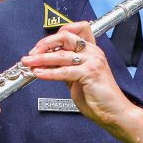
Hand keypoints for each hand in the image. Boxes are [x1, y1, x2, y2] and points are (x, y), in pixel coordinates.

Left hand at [20, 22, 142, 142]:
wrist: (114, 113)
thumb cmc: (98, 98)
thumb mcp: (77, 79)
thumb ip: (66, 68)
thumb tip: (46, 63)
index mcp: (91, 50)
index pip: (75, 29)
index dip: (56, 34)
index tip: (41, 46)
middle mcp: (93, 52)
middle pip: (65, 36)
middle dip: (44, 44)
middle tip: (31, 54)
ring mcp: (93, 61)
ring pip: (61, 55)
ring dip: (41, 59)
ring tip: (28, 63)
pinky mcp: (90, 73)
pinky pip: (64, 71)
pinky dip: (49, 72)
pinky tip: (39, 74)